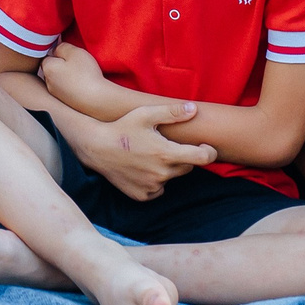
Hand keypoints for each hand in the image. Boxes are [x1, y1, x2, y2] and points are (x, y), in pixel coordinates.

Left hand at [37, 43, 121, 117]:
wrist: (97, 100)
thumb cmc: (86, 74)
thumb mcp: (75, 52)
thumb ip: (62, 47)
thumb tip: (56, 49)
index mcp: (48, 68)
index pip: (47, 55)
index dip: (59, 52)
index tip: (70, 54)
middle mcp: (48, 82)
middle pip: (52, 68)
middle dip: (62, 65)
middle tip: (76, 64)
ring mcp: (56, 94)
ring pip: (59, 79)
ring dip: (67, 76)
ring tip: (81, 75)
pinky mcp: (65, 102)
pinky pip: (66, 90)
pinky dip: (72, 86)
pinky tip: (83, 86)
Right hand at [53, 100, 217, 201]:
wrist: (96, 148)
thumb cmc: (122, 127)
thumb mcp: (146, 114)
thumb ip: (172, 112)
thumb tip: (194, 109)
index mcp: (167, 153)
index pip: (202, 158)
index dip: (209, 152)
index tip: (206, 147)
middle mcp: (162, 173)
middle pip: (187, 167)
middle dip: (182, 157)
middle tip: (166, 145)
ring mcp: (152, 186)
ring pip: (171, 178)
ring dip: (167, 169)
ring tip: (150, 155)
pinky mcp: (142, 195)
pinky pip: (157, 189)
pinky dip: (154, 180)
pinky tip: (142, 168)